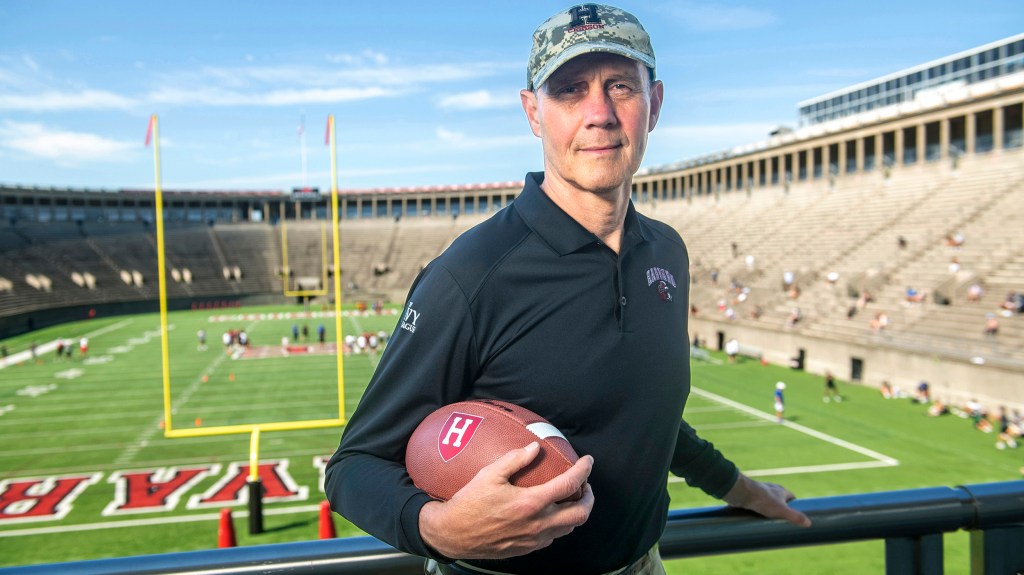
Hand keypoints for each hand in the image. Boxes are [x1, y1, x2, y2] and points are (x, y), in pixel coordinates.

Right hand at [419, 441, 594, 559]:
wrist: (453, 535)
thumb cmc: (469, 503)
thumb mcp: (489, 475)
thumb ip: (515, 459)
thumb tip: (535, 448)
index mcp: (531, 503)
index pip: (569, 486)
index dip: (584, 471)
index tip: (587, 461)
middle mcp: (538, 524)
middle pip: (580, 513)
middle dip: (589, 497)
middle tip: (585, 484)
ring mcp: (534, 540)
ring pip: (569, 528)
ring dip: (576, 511)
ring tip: (571, 497)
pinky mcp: (527, 549)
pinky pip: (553, 537)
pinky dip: (560, 523)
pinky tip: (550, 512)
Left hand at [722, 473, 810, 527]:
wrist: (741, 493)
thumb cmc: (762, 500)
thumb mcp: (781, 510)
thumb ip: (795, 517)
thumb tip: (809, 524)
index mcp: (781, 490)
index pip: (792, 498)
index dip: (795, 507)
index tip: (797, 516)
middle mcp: (771, 490)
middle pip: (780, 502)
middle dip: (782, 511)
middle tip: (783, 524)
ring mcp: (760, 493)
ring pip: (768, 504)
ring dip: (770, 512)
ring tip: (771, 524)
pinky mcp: (750, 497)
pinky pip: (757, 506)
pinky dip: (759, 512)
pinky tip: (758, 520)